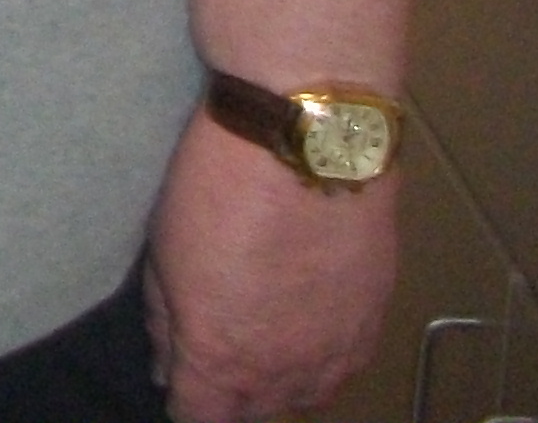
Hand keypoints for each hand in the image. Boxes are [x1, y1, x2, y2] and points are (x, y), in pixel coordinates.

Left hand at [143, 109, 397, 420]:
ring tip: (262, 352)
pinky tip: (307, 336)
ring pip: (305, 397)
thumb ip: (165, 319)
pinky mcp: (372, 322)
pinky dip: (323, 363)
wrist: (311, 141)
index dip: (185, 401)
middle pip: (254, 410)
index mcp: (221, 355)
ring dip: (280, 384)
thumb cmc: (221, 186)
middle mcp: (282, 369)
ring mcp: (334, 351)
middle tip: (218, 360)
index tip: (180, 382)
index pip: (200, 414)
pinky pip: (345, 368)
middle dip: (231, 394)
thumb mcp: (165, 249)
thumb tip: (167, 363)